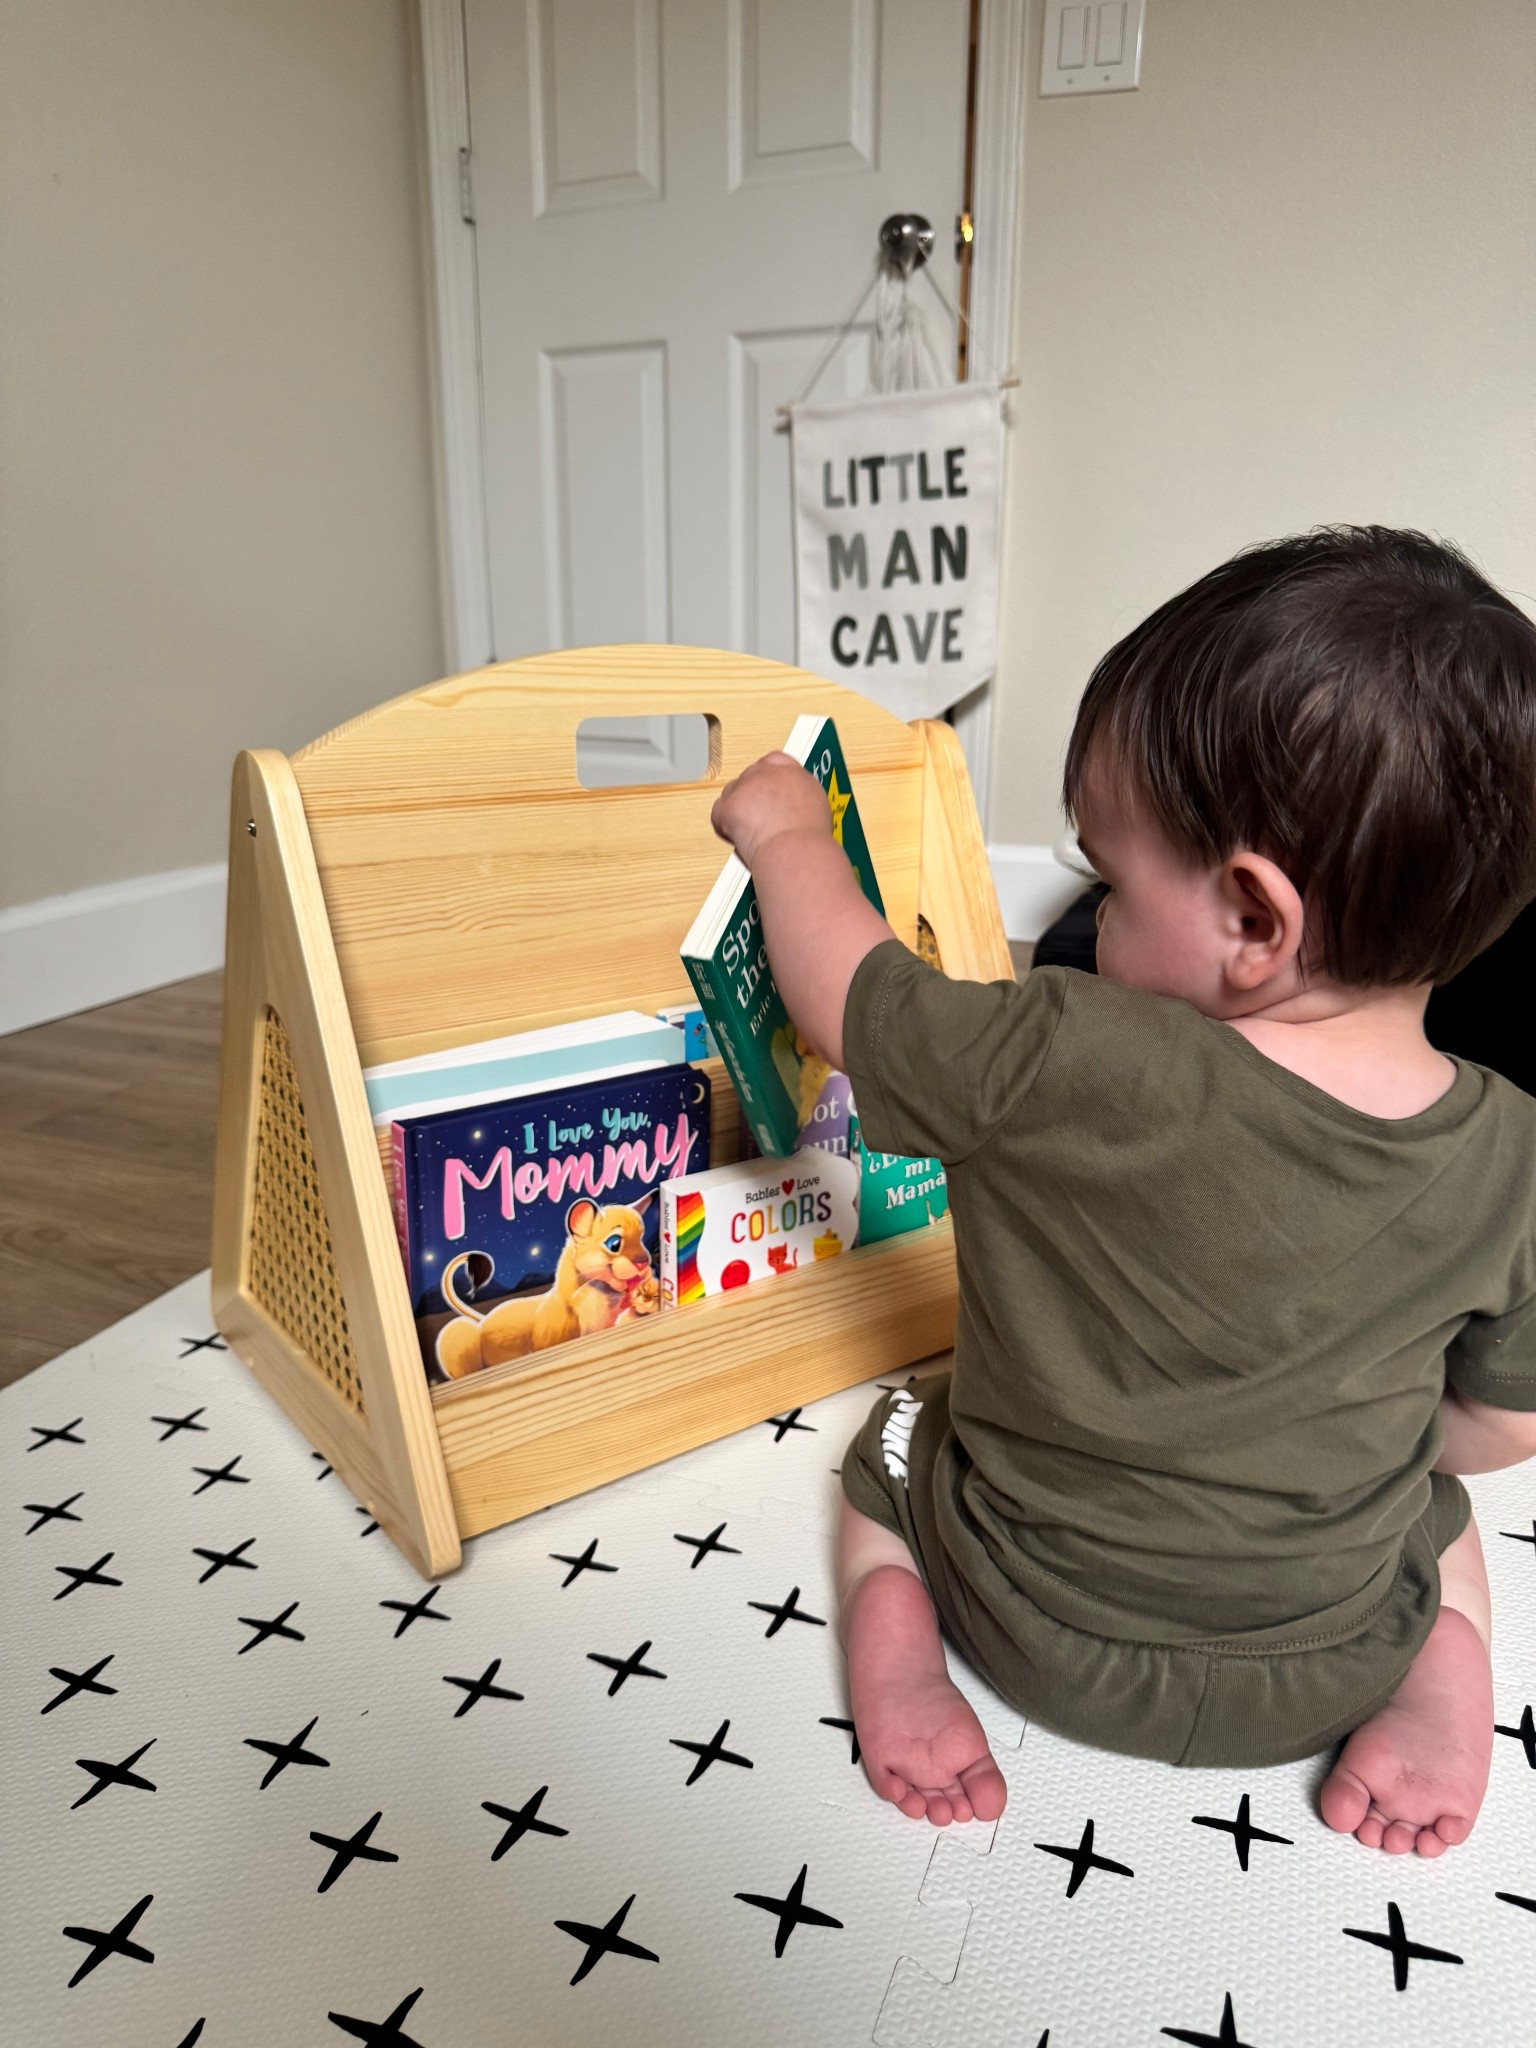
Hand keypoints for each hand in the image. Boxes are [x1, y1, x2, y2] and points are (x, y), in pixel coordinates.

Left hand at [710, 752, 830, 866]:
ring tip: (753, 832)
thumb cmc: (809, 836)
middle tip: (761, 820)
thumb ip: (799, 797)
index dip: (768, 782)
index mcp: (790, 769)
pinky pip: (719, 814)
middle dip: (752, 797)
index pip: (773, 762)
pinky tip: (740, 838)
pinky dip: (725, 827)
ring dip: (738, 810)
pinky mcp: (728, 804)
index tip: (770, 796)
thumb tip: (792, 807)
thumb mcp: (815, 805)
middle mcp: (766, 771)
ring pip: (732, 794)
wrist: (795, 847)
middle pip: (750, 777)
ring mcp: (745, 785)